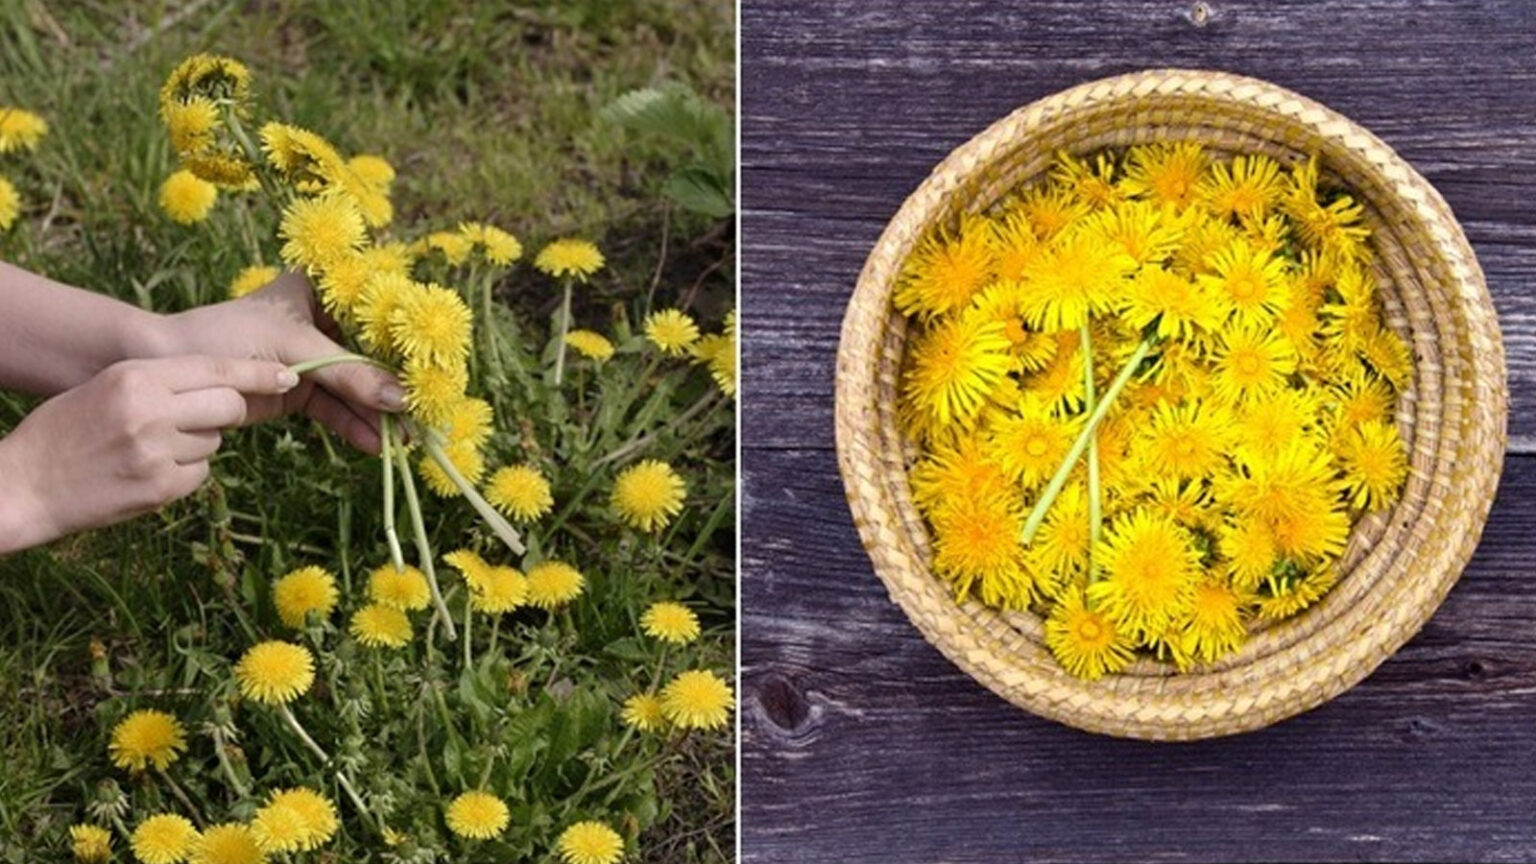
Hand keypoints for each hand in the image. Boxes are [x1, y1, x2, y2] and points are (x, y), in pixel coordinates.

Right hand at [0, 356, 298, 551]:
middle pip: (229, 405)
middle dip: (228, 410)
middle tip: (202, 417)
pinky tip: (145, 472)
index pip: (217, 369)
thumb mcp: (108, 386)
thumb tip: (223, 384)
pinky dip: (184, 472)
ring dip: (197, 443)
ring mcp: (157, 453)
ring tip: (149, 447)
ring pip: (213, 441)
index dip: (258, 374)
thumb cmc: (65, 430)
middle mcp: (151, 412)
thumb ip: (161, 382)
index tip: (290, 375)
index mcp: (137, 377)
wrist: (25, 484)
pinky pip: (200, 472)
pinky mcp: (161, 489)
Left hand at [153, 271, 402, 452]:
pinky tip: (372, 444)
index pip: (376, 316)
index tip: (433, 373)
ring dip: (376, 414)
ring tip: (401, 440)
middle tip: (422, 416)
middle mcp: (323, 320)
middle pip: (372, 356)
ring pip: (355, 386)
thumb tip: (400, 400)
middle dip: (394, 388)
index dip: (405, 345)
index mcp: (322, 290)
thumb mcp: (296, 350)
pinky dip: (352, 426)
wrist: (167, 367)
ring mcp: (312, 356)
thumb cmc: (228, 336)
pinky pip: (335, 408)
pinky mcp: (299, 388)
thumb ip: (350, 375)